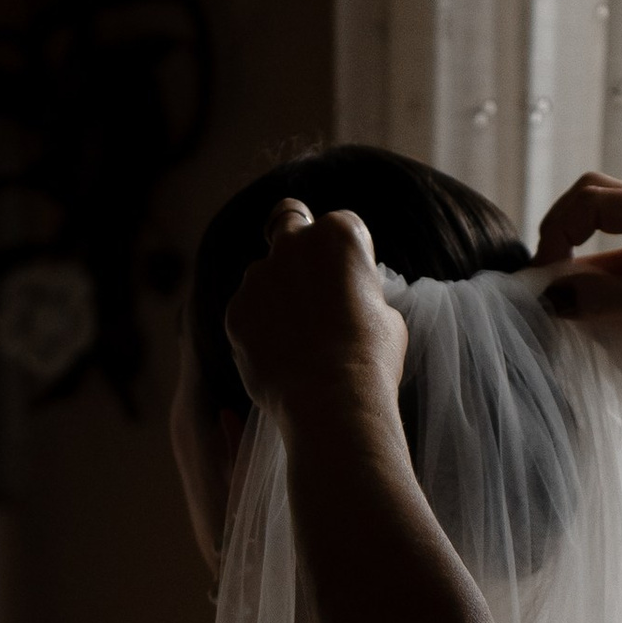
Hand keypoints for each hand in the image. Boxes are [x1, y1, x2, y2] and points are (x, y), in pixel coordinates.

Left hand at [224, 201, 408, 423]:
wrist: (332, 399)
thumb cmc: (371, 357)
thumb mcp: (386, 313)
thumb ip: (359, 293)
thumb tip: (349, 300)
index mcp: (339, 233)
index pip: (340, 225)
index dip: (345, 254)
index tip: (350, 281)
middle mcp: (293, 243)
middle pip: (289, 223)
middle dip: (296, 244)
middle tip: (307, 279)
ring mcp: (258, 276)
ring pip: (264, 274)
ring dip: (276, 294)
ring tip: (299, 339)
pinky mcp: (235, 310)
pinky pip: (248, 311)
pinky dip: (259, 326)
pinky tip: (281, 355)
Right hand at [532, 176, 621, 418]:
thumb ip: (598, 298)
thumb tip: (546, 297)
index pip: (594, 199)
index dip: (559, 228)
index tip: (545, 273)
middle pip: (590, 215)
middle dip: (562, 247)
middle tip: (545, 287)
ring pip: (593, 261)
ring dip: (580, 291)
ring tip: (576, 325)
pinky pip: (605, 293)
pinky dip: (595, 314)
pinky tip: (605, 341)